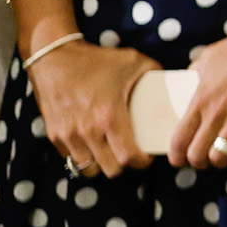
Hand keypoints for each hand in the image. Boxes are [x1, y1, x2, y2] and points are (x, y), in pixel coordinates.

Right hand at [27, 38, 158, 178]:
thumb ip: (155, 72)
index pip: (129, 157)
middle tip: (129, 152)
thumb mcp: (133, 61)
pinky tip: (92, 144)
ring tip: (110, 151)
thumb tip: (173, 82)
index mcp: (110, 117)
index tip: (147, 156)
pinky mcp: (54, 135)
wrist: (53, 57)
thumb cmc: (96, 60)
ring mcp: (68, 135)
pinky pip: (71, 159)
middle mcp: (87, 131)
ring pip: (89, 169)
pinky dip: (83, 156)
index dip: (142, 162)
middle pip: (111, 170)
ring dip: (102, 163)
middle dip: (124, 165)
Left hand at [173, 23, 226, 169]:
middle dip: (198, 162)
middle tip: (203, 158)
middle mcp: (217, 114)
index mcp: (199, 100)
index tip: (180, 159)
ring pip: (223, 156)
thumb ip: (194, 74)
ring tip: (225, 153)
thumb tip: (188, 83)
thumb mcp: (207, 58)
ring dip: (223, 159)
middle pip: (198, 155)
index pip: (179, 140)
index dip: (176, 156)